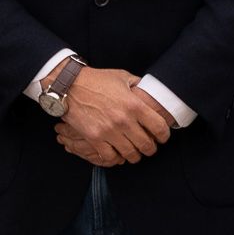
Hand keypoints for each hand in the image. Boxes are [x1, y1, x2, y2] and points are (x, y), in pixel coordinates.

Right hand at [57, 66, 175, 165]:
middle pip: (147, 145)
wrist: (69, 85)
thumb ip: (138, 85)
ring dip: (134, 156)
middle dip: (150, 149)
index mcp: (134, 104)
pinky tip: (116, 153)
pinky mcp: (94, 138)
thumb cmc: (96, 80)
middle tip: (147, 147)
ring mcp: (109, 131)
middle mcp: (124, 120)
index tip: (162, 137)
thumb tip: (150, 91)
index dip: (164, 136)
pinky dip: (115, 157)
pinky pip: (110, 157)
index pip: (159, 128)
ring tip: (132, 152)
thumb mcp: (122, 76)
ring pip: (130, 154)